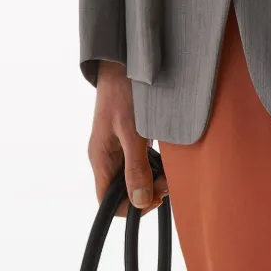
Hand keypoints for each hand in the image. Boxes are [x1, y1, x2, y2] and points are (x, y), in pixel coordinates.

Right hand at [88, 60, 168, 217]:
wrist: (124, 63)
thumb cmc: (124, 93)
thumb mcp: (132, 132)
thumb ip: (136, 168)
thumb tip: (140, 201)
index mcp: (101, 160)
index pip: (108, 204)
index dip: (133, 207)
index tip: (155, 195)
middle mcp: (107, 159)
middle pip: (125, 193)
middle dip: (148, 192)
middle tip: (168, 181)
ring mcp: (118, 151)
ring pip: (135, 180)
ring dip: (154, 179)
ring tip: (169, 169)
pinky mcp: (129, 142)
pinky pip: (141, 164)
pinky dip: (155, 166)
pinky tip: (166, 157)